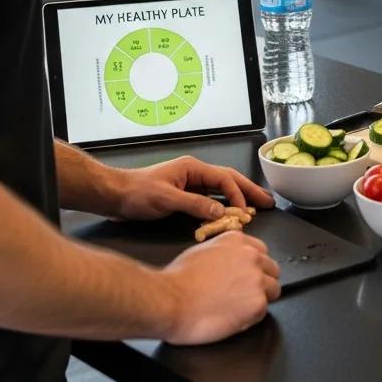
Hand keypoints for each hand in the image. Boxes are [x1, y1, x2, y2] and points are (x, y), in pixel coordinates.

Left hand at [111, 155, 275, 222]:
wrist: (113, 196)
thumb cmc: (136, 194)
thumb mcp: (166, 199)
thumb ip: (195, 205)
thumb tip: (221, 213)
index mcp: (193, 168)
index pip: (224, 180)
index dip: (238, 196)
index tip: (246, 212)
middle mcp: (194, 173)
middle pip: (229, 180)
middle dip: (249, 190)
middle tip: (268, 201)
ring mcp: (189, 184)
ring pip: (221, 189)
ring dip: (238, 198)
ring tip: (256, 207)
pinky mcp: (183, 195)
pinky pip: (210, 199)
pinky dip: (223, 206)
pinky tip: (231, 214)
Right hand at [160, 230, 280, 343]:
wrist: (169, 301)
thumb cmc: (177, 280)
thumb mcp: (202, 250)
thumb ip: (224, 252)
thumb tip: (229, 261)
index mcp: (237, 241)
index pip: (261, 251)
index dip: (253, 267)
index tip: (245, 277)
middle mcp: (251, 256)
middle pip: (271, 269)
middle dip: (260, 281)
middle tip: (241, 295)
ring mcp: (257, 279)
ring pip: (273, 289)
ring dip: (258, 299)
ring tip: (235, 308)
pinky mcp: (257, 303)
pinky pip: (263, 311)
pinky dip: (250, 317)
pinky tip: (231, 318)